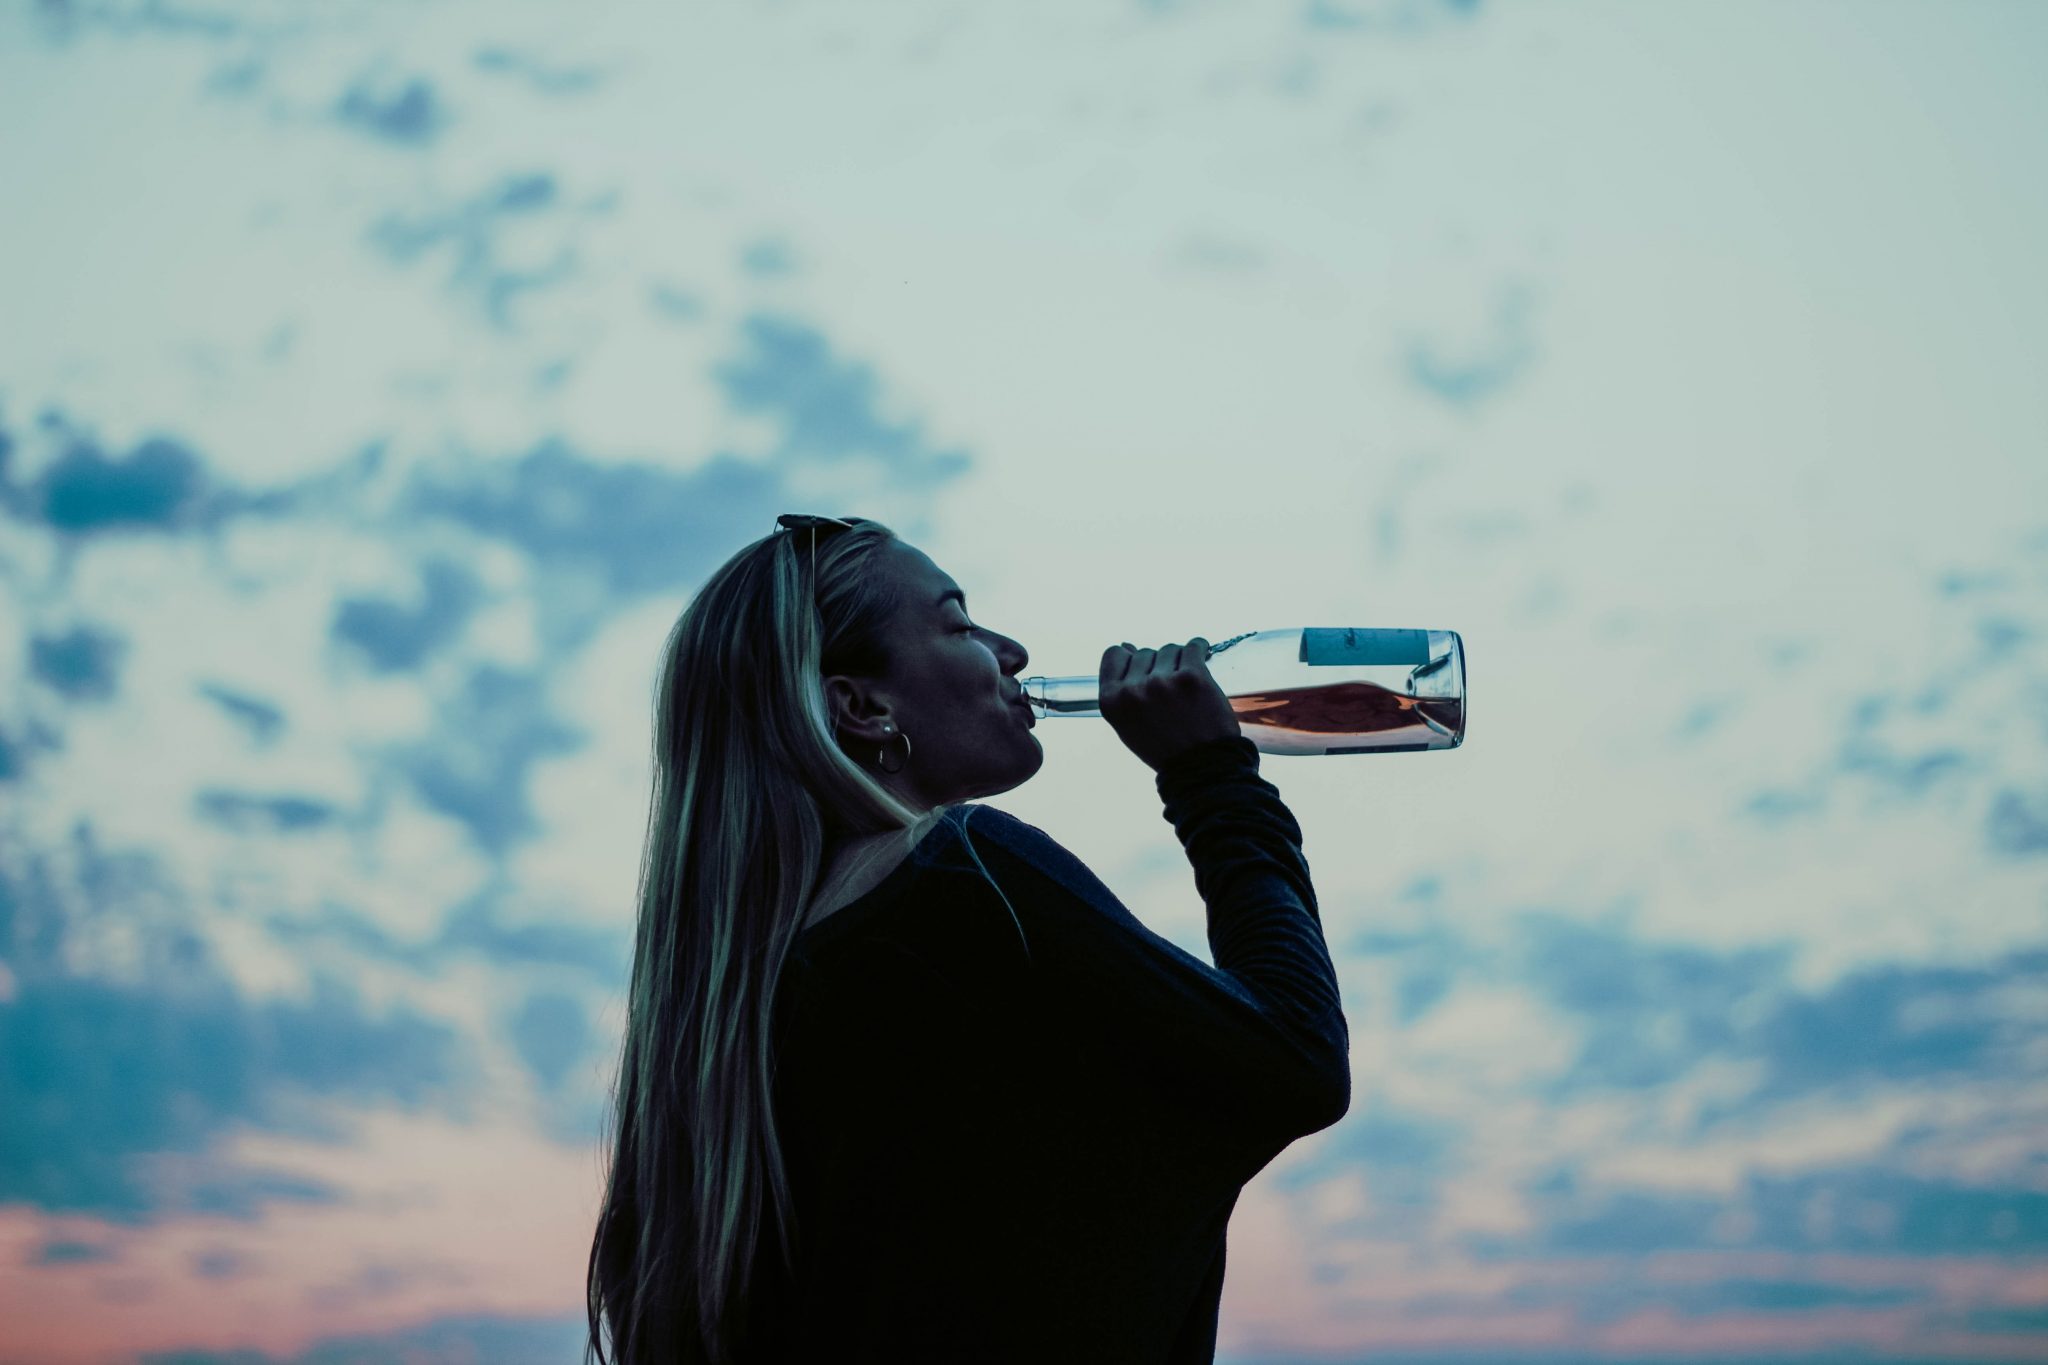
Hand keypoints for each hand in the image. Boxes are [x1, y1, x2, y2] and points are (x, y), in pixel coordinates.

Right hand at [1098, 638, 1241, 773]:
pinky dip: (1200, 649)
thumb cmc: (1163, 746)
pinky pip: (1194, 646)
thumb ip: (1121, 686)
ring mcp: (1162, 681)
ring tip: (1186, 686)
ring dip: (1179, 662)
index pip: (1114, 654)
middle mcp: (1133, 689)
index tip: (1144, 670)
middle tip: (1170, 691)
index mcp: (1111, 700)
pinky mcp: (1192, 677)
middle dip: (1157, 666)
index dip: (1130, 659)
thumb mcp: (1128, 722)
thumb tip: (1127, 647)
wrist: (1200, 766)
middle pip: (1144, 652)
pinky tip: (1201, 658)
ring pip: (1169, 649)